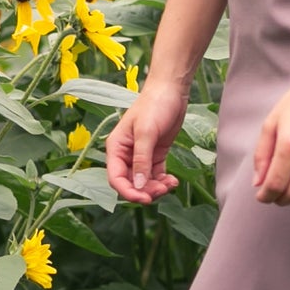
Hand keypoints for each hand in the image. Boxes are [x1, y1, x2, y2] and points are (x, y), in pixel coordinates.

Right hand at [105, 79, 187, 203]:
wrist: (171, 91)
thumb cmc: (154, 106)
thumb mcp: (146, 132)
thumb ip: (141, 160)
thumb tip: (138, 185)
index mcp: (116, 148)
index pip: (116, 178)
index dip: (128, 192)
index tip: (144, 198)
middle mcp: (126, 154)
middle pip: (131, 183)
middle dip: (145, 191)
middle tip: (162, 190)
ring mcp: (141, 155)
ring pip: (144, 182)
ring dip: (156, 188)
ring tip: (170, 184)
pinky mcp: (155, 154)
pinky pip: (156, 175)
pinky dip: (163, 182)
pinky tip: (173, 181)